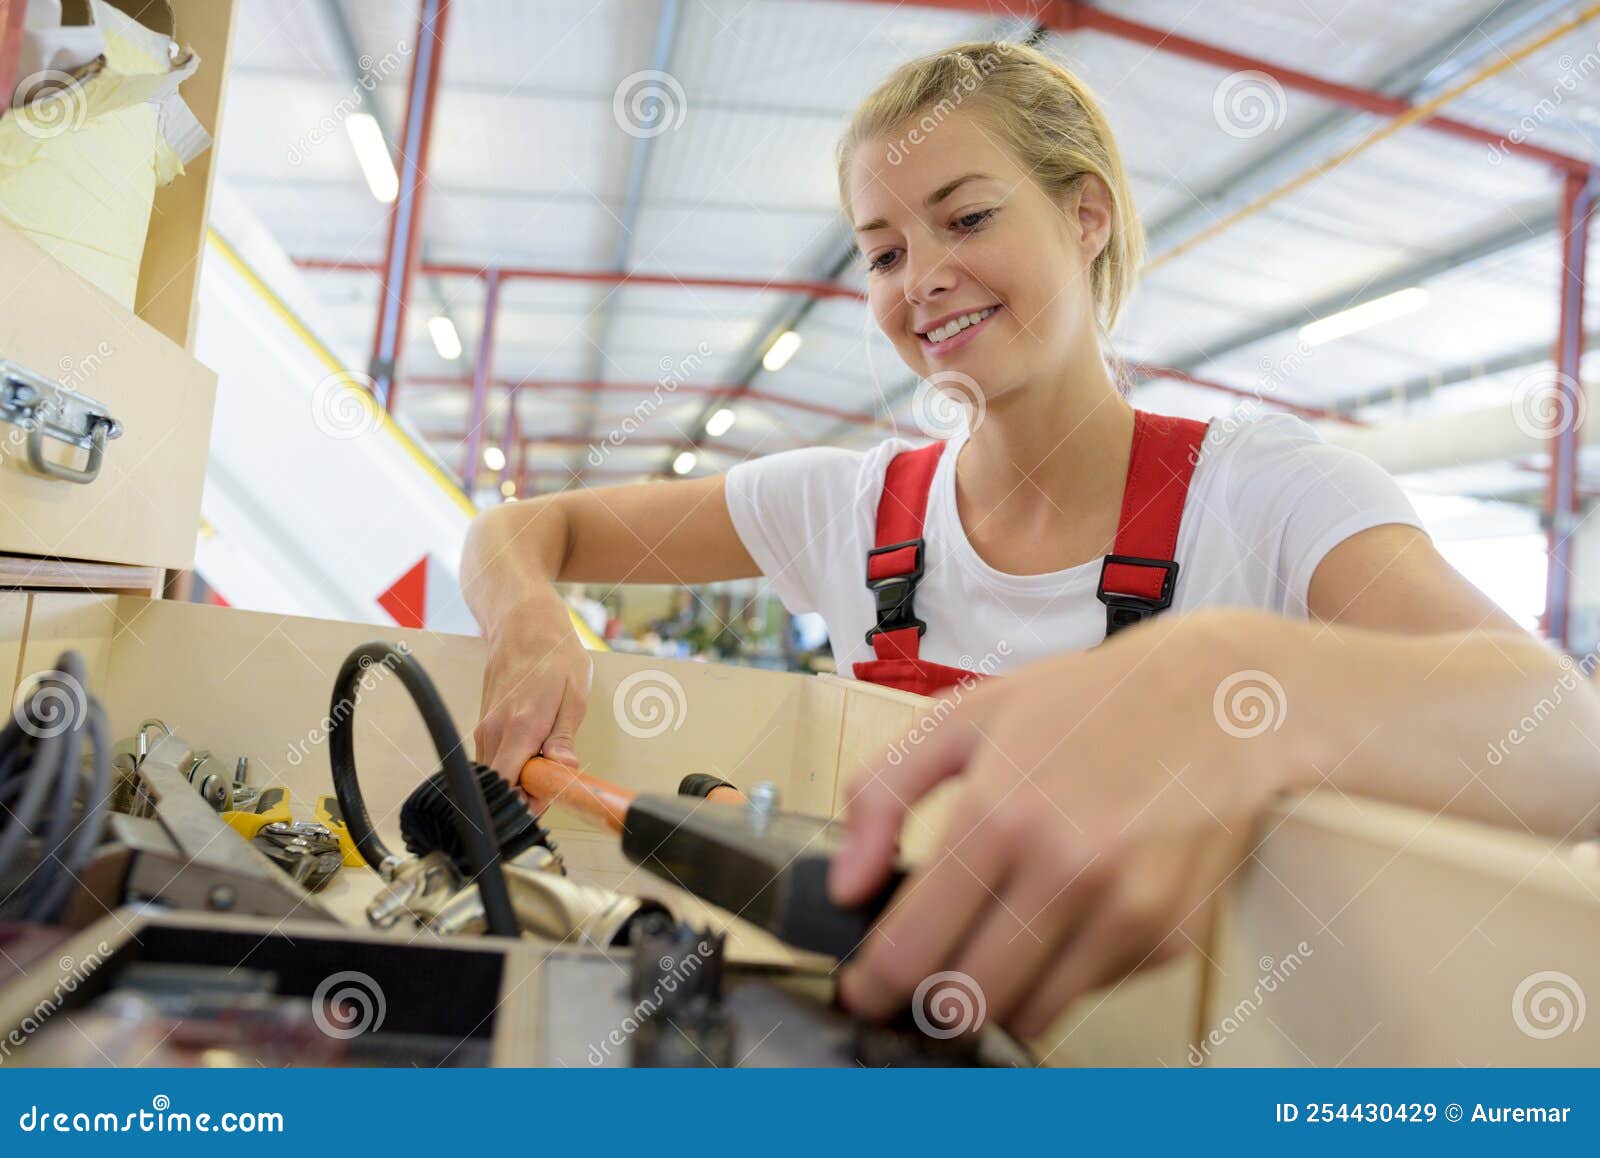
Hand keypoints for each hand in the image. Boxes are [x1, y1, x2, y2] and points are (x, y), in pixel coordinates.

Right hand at [472, 591, 593, 801]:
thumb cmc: (554, 653)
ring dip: (520, 775)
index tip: (552, 794)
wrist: (522, 621)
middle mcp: (495, 730)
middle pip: (501, 785)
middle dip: (528, 792)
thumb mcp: (574, 695)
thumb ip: (564, 738)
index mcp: (521, 726)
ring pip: (496, 772)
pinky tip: (533, 746)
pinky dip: (512, 761)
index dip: (530, 802)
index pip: (510, 786)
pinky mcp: (483, 723)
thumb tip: (562, 771)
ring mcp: (484, 726)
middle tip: (554, 779)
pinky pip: (494, 756)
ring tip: (547, 758)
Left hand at [829, 612, 1321, 1040]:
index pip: (912, 948)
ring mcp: (1126, 912)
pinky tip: (1067, 917)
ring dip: (998, 996)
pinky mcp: (1170, 936)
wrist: (1220, 702)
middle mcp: (1065, 871)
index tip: (862, 992)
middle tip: (923, 975)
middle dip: (931, 999)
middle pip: (966, 1000)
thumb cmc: (1086, 705)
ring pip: (1030, 1014)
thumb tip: (846, 885)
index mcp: (999, 815)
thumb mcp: (964, 719)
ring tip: (992, 946)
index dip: (873, 985)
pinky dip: (1066, 972)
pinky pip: (1092, 992)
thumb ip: (884, 794)